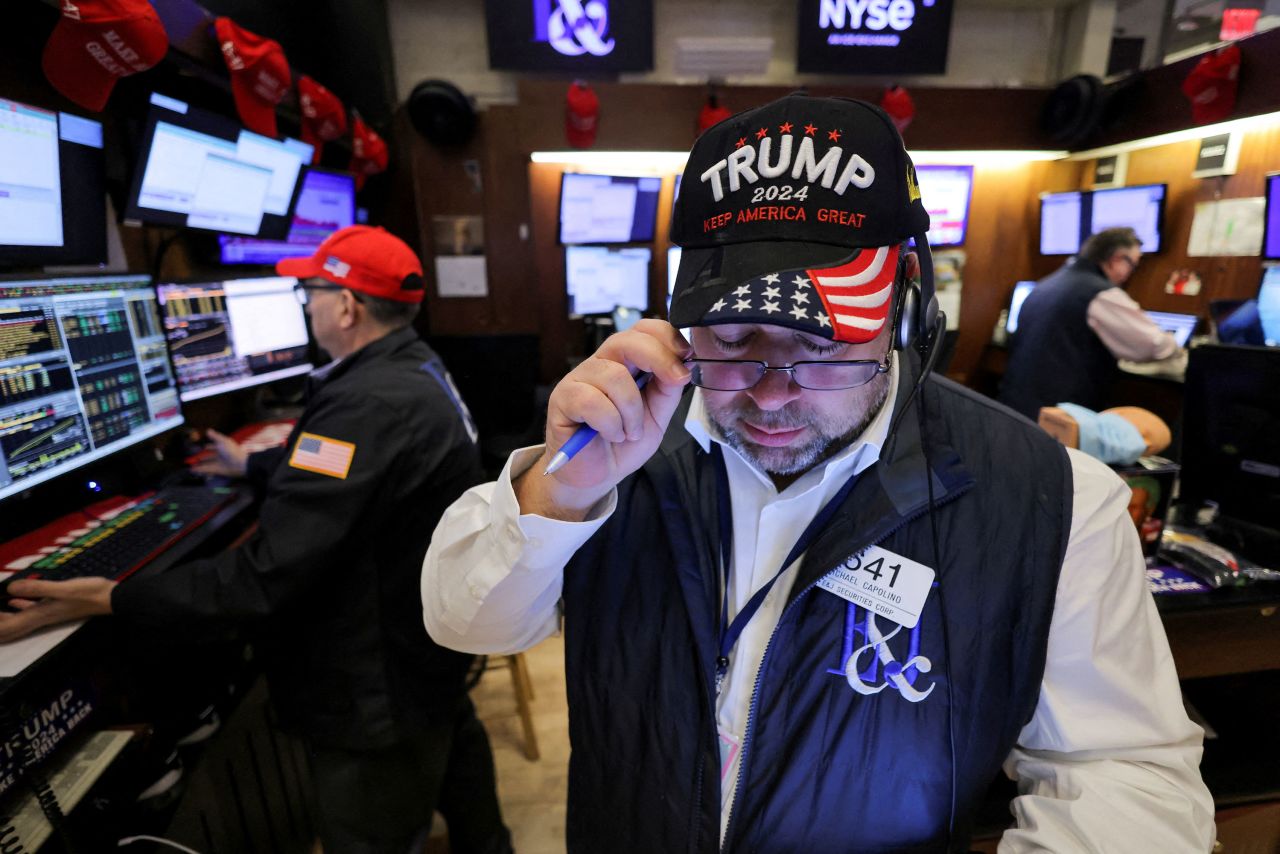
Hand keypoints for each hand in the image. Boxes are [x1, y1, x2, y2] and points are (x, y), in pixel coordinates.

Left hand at [0, 578, 115, 643]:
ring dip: (2, 621)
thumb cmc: (91, 593)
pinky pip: (27, 612)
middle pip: (9, 629)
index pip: (8, 627)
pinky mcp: (53, 606)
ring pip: (16, 622)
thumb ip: (37, 589)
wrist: (110, 597)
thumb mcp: (64, 588)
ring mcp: (47, 613)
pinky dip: (15, 610)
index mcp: (40, 614)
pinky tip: (11, 602)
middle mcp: (41, 617)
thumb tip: (10, 589)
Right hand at [192, 429, 248, 477]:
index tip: (202, 446)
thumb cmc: (232, 450)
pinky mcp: (216, 470)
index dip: (208, 446)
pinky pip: (206, 469)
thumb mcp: (223, 441)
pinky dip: (200, 469)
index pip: (214, 446)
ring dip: (199, 464)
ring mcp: (218, 463)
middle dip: (202, 456)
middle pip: (209, 456)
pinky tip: (193, 469)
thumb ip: (215, 436)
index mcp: (222, 447)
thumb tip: (208, 430)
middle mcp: (220, 455)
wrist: (239, 464)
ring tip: (191, 464)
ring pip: (207, 463)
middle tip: (194, 456)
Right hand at [517, 320, 691, 519]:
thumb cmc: (623, 444)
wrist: (596, 477)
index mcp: (625, 363)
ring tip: (629, 432)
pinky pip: (592, 402)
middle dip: (658, 358)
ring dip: (632, 412)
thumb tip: (683, 365)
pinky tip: (611, 435)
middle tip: (675, 382)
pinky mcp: (562, 399)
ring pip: (614, 377)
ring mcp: (578, 379)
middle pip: (626, 340)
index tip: (686, 357)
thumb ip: (668, 390)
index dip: (666, 336)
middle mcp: (601, 364)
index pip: (642, 329)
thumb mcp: (657, 417)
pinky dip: (610, 424)